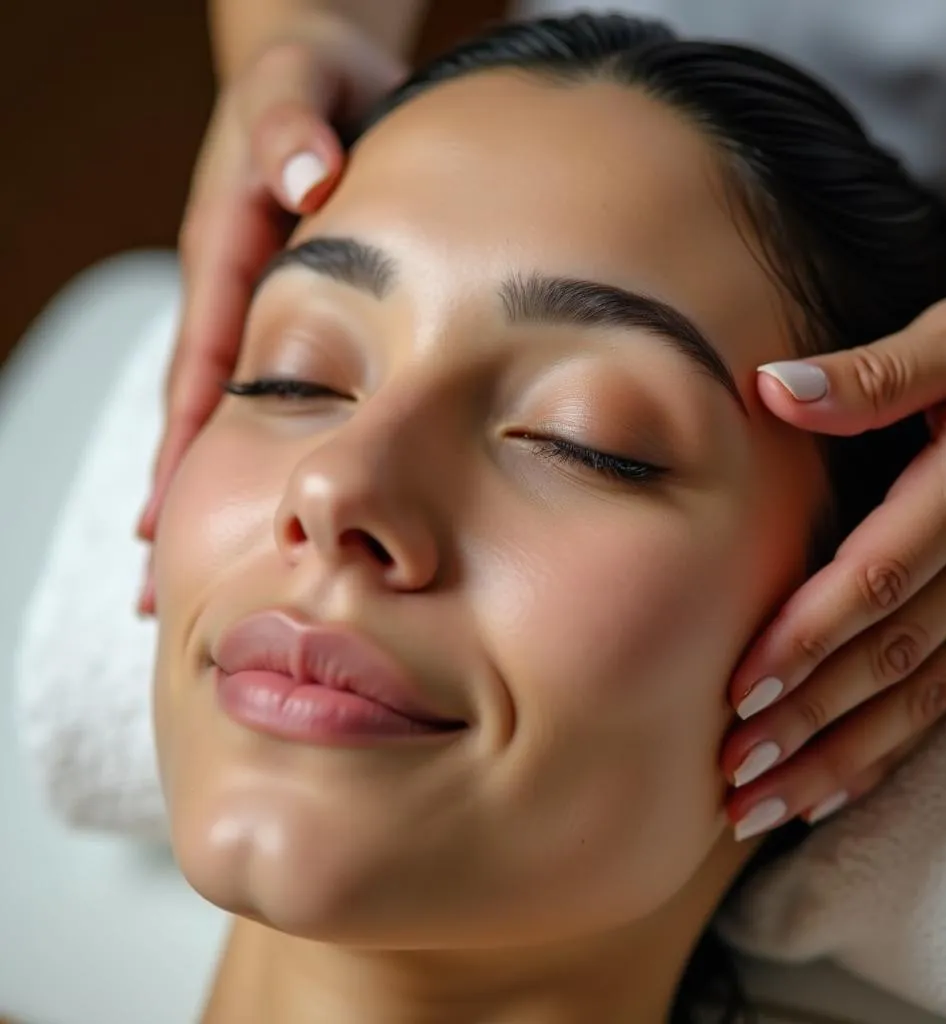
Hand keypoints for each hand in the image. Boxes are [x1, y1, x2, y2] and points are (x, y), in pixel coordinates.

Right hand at [134, 17, 404, 613]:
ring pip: (218, 408)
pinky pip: (257, 387)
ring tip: (185, 563)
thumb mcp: (303, 90)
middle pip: (191, 408)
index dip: (182, 447)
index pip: (200, 368)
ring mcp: (248, 304)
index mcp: (225, 253)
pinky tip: (250, 483)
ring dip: (200, 482)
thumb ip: (295, 129)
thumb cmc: (312, 84)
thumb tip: (309, 178)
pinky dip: (243, 441)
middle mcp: (227, 290)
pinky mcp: (277, 307)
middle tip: (156, 585)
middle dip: (174, 493)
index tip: (163, 521)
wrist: (321, 75)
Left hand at [721, 286, 945, 840]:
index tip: (741, 685)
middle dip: (806, 719)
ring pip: (917, 698)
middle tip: (735, 769)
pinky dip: (893, 750)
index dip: (807, 637)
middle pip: (887, 657)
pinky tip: (839, 788)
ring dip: (838, 757)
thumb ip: (875, 375)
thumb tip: (772, 387)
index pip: (873, 581)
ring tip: (764, 802)